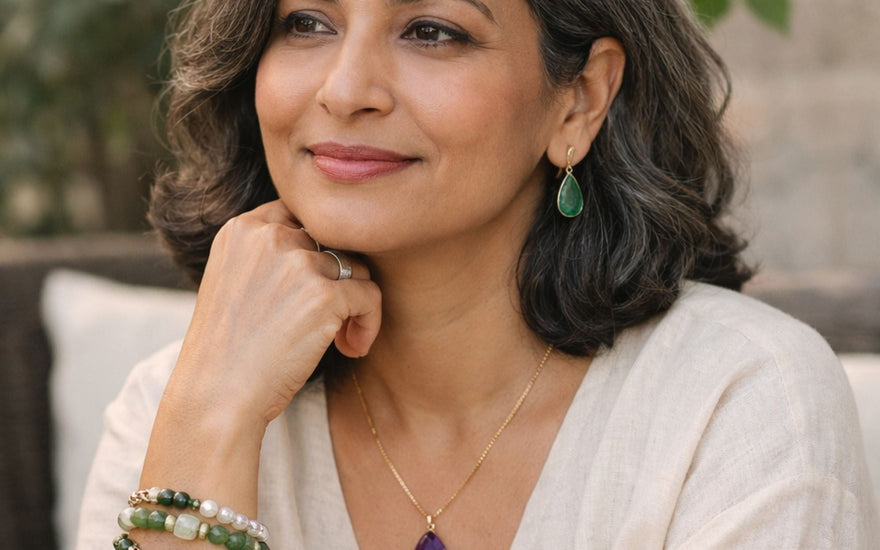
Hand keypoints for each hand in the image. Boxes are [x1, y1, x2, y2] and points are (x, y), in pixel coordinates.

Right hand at [170, 199, 381, 424]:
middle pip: (333, 241)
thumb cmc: (227, 351)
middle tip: (330, 320)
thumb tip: (330, 251)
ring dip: (355, 304)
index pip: (301, 215)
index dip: (318, 249)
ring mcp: (298, 263)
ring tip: (341, 338)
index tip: (314, 288)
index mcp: (242, 229)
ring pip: (358, 268)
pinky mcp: (324, 295)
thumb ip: (269, 256)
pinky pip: (370, 296)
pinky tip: (351, 348)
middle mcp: (269, 236)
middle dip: (337, 280)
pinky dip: (369, 323)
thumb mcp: (233, 282)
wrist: (216, 397)